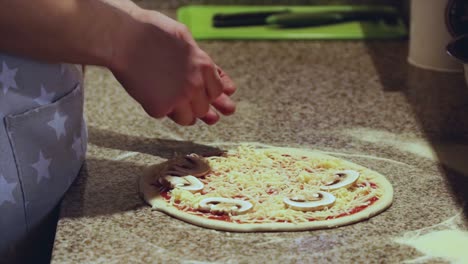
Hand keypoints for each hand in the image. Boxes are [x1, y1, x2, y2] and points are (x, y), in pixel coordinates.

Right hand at [109, 7, 235, 124]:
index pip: (218, 91)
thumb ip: (202, 61)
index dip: (209, 93)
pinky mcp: (159, 108)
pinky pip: (165, 116)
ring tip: (168, 99)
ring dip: (180, 112)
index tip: (205, 95)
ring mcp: (178, 99)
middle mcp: (195, 85)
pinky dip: (158, 108)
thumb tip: (226, 86)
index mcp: (204, 66)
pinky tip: (151, 94)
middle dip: (194, 104)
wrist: (123, 37)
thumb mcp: (185, 38)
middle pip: (203, 108)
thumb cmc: (150, 31)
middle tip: (181, 96)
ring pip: (188, 119)